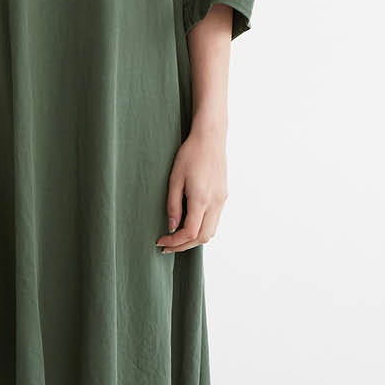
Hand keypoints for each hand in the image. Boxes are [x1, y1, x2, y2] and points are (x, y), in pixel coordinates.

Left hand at [156, 125, 227, 252]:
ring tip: (177, 237)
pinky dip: (202, 228)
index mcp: (201, 199)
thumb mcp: (175, 179)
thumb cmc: (190, 154)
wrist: (210, 138)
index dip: (175, 241)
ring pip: (211, 231)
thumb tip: (172, 226)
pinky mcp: (223, 196)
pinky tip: (189, 223)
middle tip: (168, 245)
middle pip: (203, 237)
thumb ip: (173, 205)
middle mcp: (215, 203)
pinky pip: (215, 220)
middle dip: (184, 246)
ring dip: (194, 239)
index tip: (161, 241)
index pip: (189, 232)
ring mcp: (222, 200)